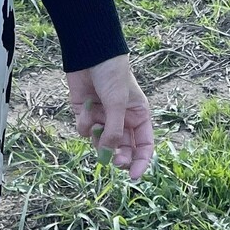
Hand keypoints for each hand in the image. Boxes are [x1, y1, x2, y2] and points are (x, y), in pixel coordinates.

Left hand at [66, 53, 154, 180]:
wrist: (89, 53)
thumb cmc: (112, 74)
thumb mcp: (117, 103)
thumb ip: (114, 130)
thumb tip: (110, 155)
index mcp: (138, 116)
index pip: (144, 145)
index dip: (141, 162)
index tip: (133, 176)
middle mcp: (122, 120)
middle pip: (122, 149)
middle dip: (118, 156)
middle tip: (113, 161)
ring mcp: (103, 118)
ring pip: (101, 142)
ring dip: (98, 137)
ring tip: (96, 123)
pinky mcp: (86, 114)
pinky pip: (86, 131)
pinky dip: (85, 124)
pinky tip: (85, 110)